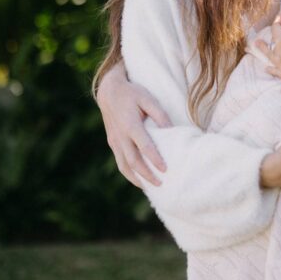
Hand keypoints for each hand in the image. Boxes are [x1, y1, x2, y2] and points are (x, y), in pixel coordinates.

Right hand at [96, 66, 171, 187]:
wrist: (109, 91)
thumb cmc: (132, 93)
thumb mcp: (148, 98)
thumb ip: (160, 114)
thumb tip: (171, 130)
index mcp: (130, 125)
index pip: (144, 146)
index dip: (155, 159)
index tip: (166, 169)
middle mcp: (120, 136)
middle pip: (133, 161)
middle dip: (147, 175)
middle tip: (161, 184)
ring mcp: (114, 141)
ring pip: (124, 166)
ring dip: (136, 178)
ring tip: (150, 187)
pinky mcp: (112, 142)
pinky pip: (120, 162)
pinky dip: (129, 173)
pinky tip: (139, 179)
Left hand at [255, 11, 280, 83]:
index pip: (275, 28)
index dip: (277, 22)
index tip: (280, 18)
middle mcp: (279, 54)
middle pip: (269, 45)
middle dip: (266, 39)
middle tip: (258, 39)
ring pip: (270, 58)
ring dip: (264, 52)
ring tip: (258, 49)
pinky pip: (276, 73)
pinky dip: (271, 70)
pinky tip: (267, 68)